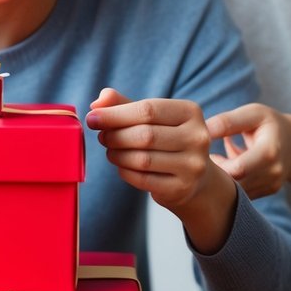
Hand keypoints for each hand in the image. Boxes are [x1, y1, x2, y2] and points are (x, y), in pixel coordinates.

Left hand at [86, 88, 229, 212]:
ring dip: (117, 154)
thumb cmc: (165, 139)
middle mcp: (197, 137)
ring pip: (142, 159)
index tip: (92, 117)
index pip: (147, 110)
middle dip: (115, 135)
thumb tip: (98, 101)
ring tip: (110, 150)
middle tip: (102, 136)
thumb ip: (123, 104)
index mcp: (191, 112)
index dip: (115, 114)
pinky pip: (142, 179)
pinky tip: (122, 165)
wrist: (193, 177)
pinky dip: (125, 171)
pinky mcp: (181, 188)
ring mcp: (192, 165)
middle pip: (144, 135)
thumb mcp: (150, 117)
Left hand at [205, 103, 290, 197]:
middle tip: (205, 157)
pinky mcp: (267, 191)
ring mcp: (272, 185)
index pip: (238, 169)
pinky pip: (243, 193)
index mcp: (269, 151)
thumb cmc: (269, 123)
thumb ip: (228, 122)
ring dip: (222, 178)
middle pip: (235, 183)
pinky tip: (227, 166)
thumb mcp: (253, 114)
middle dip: (216, 173)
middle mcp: (273, 173)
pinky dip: (231, 182)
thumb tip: (203, 129)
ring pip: (237, 191)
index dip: (217, 164)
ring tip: (217, 159)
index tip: (205, 151)